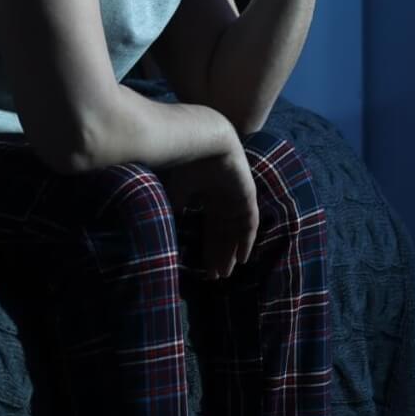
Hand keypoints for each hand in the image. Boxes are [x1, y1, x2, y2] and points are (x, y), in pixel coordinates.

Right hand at [163, 146, 259, 279]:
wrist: (198, 138)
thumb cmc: (183, 159)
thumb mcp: (174, 191)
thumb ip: (174, 210)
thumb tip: (164, 232)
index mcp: (209, 195)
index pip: (210, 227)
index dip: (206, 247)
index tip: (202, 268)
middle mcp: (224, 197)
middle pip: (224, 233)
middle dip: (219, 255)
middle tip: (214, 277)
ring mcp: (238, 196)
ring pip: (236, 231)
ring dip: (231, 252)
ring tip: (225, 273)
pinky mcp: (247, 194)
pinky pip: (250, 223)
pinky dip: (246, 241)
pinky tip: (242, 259)